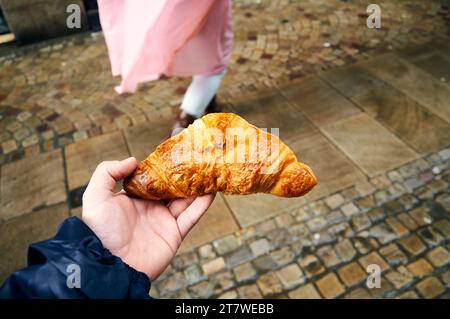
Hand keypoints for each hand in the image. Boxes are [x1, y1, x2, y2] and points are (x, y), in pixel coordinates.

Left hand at [82, 157, 214, 279]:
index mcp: (134, 197)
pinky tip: (212, 191)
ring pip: (185, 199)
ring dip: (197, 186)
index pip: (153, 177)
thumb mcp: (96, 197)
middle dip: (184, 174)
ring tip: (209, 170)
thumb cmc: (101, 231)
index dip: (163, 166)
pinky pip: (191, 216)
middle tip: (197, 158)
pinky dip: (202, 204)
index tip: (175, 152)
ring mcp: (164, 220)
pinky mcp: (175, 234)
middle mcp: (151, 207)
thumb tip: (133, 160)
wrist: (112, 264)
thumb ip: (108, 172)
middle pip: (172, 187)